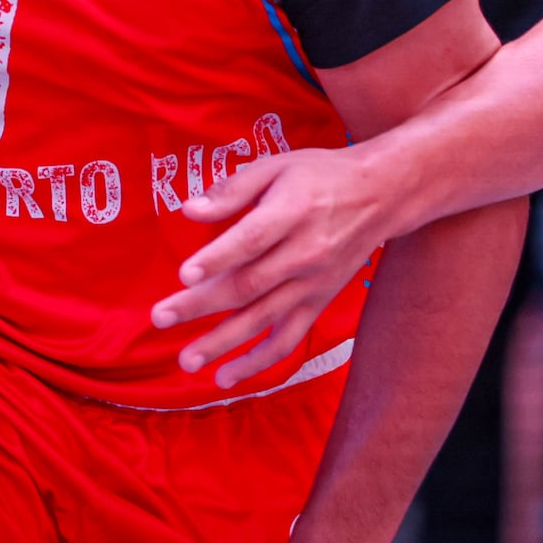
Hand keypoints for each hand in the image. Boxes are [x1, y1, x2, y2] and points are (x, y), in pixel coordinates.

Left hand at [150, 145, 393, 387]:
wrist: (382, 195)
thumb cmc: (320, 175)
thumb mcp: (277, 165)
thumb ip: (233, 189)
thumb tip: (189, 210)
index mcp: (293, 212)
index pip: (252, 239)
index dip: (218, 258)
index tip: (184, 275)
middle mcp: (304, 253)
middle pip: (249, 285)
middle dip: (201, 305)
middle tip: (161, 318)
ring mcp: (313, 284)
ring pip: (264, 319)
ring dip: (223, 343)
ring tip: (188, 360)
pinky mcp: (319, 303)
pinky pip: (289, 340)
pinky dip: (259, 362)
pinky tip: (227, 376)